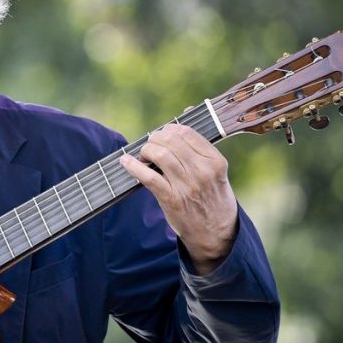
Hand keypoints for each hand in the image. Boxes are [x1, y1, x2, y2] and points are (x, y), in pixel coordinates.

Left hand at [119, 124, 237, 274]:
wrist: (216, 232)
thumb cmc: (213, 196)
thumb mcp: (216, 170)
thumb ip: (200, 144)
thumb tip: (187, 110)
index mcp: (215, 161)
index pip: (187, 133)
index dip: (170, 129)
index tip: (163, 134)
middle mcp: (202, 172)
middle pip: (171, 141)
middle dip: (155, 138)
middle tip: (150, 143)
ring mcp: (187, 186)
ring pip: (160, 155)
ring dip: (146, 150)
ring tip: (143, 153)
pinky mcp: (171, 199)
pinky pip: (148, 177)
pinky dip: (133, 167)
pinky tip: (126, 162)